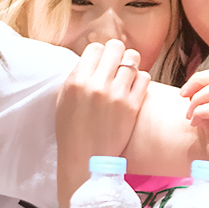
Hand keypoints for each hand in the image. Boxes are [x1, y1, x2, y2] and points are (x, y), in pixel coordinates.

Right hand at [56, 40, 149, 207]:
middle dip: (116, 54)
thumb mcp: (64, 99)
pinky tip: (132, 88)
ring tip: (125, 76)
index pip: (95, 48)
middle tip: (115, 65)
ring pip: (133, 59)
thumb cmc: (72, 130)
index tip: (100, 63)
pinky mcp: (133, 105)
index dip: (99, 54)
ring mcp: (117, 94)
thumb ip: (77, 76)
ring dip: (129, 65)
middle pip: (115, 47)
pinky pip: (144, 77)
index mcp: (77, 81)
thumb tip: (93, 57)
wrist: (87, 160)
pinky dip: (139, 79)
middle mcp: (97, 84)